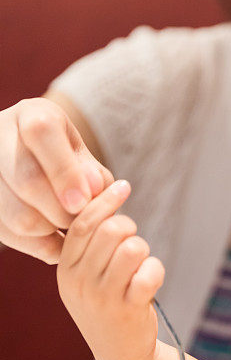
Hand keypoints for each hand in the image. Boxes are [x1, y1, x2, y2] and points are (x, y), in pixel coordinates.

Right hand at [0, 98, 112, 262]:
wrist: (30, 163)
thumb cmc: (67, 160)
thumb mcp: (85, 158)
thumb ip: (93, 175)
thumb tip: (91, 193)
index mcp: (32, 115)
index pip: (41, 132)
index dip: (64, 172)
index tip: (82, 202)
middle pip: (27, 180)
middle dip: (62, 210)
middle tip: (81, 218)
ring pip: (16, 215)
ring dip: (51, 230)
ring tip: (67, 226)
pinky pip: (9, 235)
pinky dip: (37, 244)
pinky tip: (54, 238)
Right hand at [57, 180, 164, 359]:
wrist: (122, 353)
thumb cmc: (111, 304)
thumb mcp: (89, 277)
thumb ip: (93, 244)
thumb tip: (111, 195)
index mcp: (65, 269)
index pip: (82, 223)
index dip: (105, 201)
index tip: (123, 185)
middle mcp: (79, 281)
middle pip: (110, 230)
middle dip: (130, 229)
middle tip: (133, 244)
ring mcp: (102, 296)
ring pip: (132, 247)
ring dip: (144, 252)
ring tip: (140, 267)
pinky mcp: (128, 309)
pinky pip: (150, 272)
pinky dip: (156, 271)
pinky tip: (150, 283)